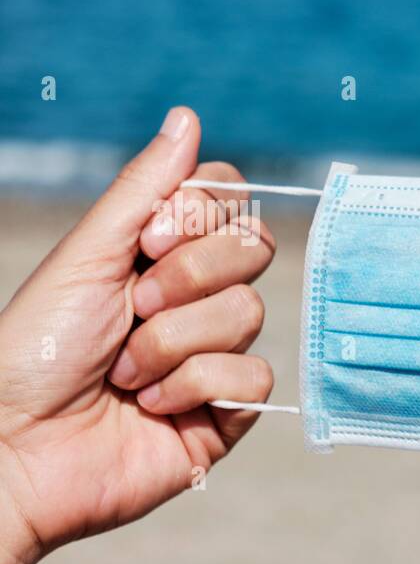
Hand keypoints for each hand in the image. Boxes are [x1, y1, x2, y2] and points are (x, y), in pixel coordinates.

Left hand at [0, 108, 274, 563]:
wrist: (15, 447)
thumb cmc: (33, 351)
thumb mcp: (88, 256)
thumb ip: (144, 189)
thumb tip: (187, 116)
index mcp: (159, 254)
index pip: (228, 200)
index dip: (201, 213)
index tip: (146, 242)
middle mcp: (194, 298)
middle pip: (252, 248)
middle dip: (186, 277)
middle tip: (131, 309)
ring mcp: (215, 353)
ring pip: (249, 313)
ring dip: (173, 343)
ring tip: (124, 374)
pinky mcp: (229, 411)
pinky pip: (253, 375)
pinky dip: (194, 386)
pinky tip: (151, 407)